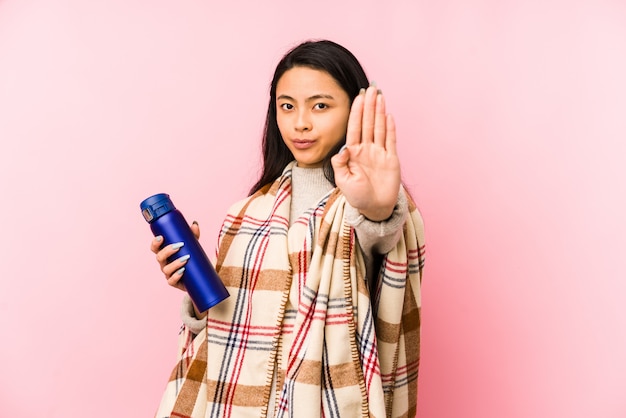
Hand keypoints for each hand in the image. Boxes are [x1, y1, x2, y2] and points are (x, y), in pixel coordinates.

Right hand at [150, 221, 200, 290]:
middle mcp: (164, 263)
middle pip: (159, 257)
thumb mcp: (192, 245)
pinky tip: (182, 271)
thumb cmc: (191, 257)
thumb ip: (193, 235)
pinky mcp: (174, 282)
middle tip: (180, 245)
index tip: (161, 237)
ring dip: (175, 263)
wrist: (198, 276)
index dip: (155, 243)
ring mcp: (168, 273)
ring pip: (166, 269)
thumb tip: (194, 224)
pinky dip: (176, 276)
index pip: (155, 248)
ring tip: (186, 258)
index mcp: (164, 253)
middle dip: (168, 250)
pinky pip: (171, 281)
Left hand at [331, 85, 400, 220]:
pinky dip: (390, 128)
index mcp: (353, 153)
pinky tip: (388, 114)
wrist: (374, 209)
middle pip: (368, 123)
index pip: (354, 128)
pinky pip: (391, 140)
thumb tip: (343, 148)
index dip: (356, 112)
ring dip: (379, 111)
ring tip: (380, 95)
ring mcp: (379, 153)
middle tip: (370, 88)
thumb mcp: (342, 181)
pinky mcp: (391, 159)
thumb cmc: (357, 197)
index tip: (357, 97)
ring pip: (379, 128)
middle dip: (368, 106)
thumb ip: (340, 164)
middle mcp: (366, 149)